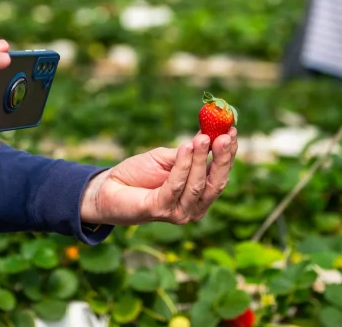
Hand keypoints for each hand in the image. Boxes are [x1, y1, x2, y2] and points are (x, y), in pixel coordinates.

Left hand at [79, 129, 237, 226]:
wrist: (109, 187)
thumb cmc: (139, 173)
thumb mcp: (167, 157)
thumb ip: (188, 151)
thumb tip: (209, 132)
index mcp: (199, 195)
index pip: (220, 174)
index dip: (228, 153)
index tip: (232, 130)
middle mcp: (194, 207)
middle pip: (215, 183)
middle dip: (222, 158)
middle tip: (224, 135)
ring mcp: (179, 212)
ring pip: (197, 185)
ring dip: (202, 159)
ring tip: (203, 138)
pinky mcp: (160, 210)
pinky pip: (175, 185)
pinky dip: (183, 165)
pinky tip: (185, 147)